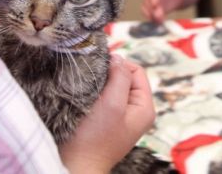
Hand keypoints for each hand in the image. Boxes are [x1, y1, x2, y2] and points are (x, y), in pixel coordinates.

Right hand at [59, 55, 154, 172]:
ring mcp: (121, 116)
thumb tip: (118, 57)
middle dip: (108, 76)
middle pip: (124, 78)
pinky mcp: (106, 120)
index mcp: (145, 108)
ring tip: (88, 93)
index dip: (119, 66)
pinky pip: (102, 98)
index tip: (100, 70)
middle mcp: (136, 111)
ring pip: (111, 86)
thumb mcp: (112, 104)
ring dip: (99, 85)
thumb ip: (120, 78)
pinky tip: (84, 100)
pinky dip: (93, 94)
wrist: (77, 166)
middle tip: (93, 84)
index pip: (136, 71)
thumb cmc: (95, 139)